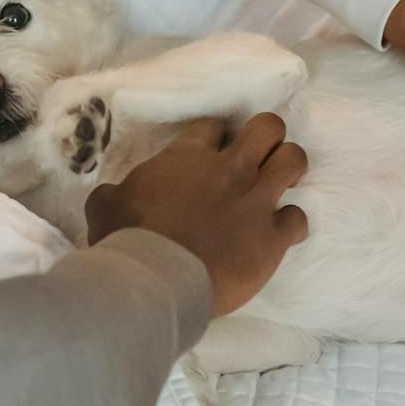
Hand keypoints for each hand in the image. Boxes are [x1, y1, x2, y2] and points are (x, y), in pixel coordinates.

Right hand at [84, 114, 308, 316]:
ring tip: (277, 184)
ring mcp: (256, 202)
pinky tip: (277, 234)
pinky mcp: (273, 238)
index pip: (214, 126)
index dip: (215, 137)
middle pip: (268, 127)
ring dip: (287, 169)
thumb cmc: (126, 240)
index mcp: (188, 157)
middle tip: (256, 158)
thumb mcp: (105, 204)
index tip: (210, 153)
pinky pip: (299, 219)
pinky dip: (290, 224)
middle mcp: (230, 170)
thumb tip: (113, 195)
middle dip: (266, 137)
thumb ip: (117, 191)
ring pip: (294, 160)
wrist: (155, 279)